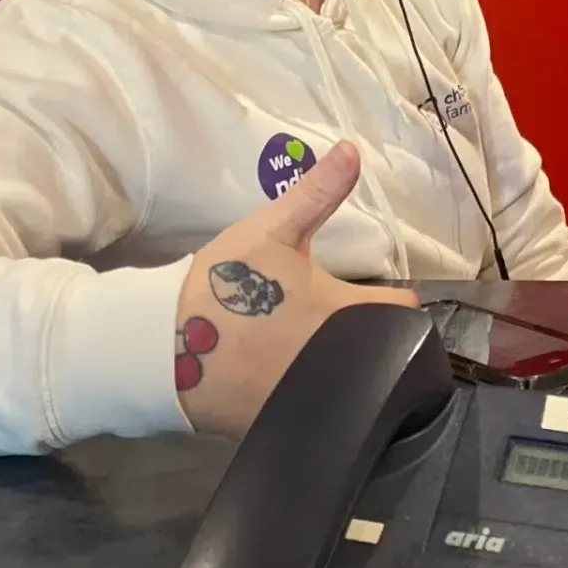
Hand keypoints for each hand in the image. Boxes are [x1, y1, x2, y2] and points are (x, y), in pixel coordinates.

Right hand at [171, 139, 417, 435]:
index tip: (380, 293)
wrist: (165, 348)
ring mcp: (319, 394)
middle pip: (383, 349)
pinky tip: (296, 375)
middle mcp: (345, 359)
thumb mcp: (271, 230)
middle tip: (349, 318)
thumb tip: (353, 149)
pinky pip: (321, 406)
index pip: (402, 310)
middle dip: (375, 334)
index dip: (397, 300)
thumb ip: (317, 193)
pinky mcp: (290, 419)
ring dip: (349, 363)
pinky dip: (317, 392)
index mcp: (348, 310)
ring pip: (356, 380)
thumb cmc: (225, 284)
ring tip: (324, 346)